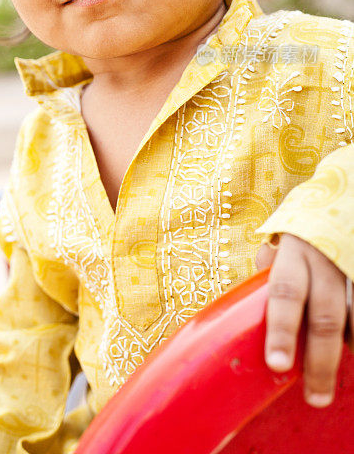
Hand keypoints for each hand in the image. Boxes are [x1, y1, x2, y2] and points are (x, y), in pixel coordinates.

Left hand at [256, 232, 353, 407]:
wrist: (346, 199)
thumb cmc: (305, 225)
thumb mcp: (282, 235)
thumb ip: (272, 264)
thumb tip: (254, 293)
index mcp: (295, 250)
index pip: (285, 293)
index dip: (280, 330)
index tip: (277, 365)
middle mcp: (327, 261)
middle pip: (324, 318)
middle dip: (319, 362)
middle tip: (315, 397)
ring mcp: (352, 268)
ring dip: (347, 351)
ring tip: (334, 382)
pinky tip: (351, 349)